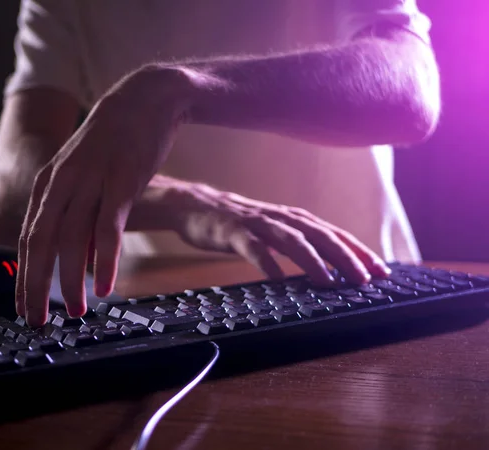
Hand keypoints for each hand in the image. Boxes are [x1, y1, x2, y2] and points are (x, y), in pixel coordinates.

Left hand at [17, 67, 191, 326]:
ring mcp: (90, 180)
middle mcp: (62, 182)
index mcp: (50, 182)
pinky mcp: (121, 180)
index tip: (25, 306)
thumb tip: (81, 253)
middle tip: (37, 321)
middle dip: (36, 287)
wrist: (147, 98)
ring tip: (74, 312)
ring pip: (71, 240)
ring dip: (70, 281)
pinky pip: (107, 228)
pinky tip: (103, 287)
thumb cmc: (117, 140)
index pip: (29, 238)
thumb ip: (79, 210)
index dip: (25, 277)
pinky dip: (104, 261)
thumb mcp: (87, 173)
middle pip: (40, 244)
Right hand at [168, 183, 390, 284]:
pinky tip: (278, 278)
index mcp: (295, 219)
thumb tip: (331, 267)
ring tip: (329, 281)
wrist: (198, 206)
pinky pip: (254, 248)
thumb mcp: (275, 230)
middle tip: (366, 279)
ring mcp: (258, 224)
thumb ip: (300, 243)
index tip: (382, 271)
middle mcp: (282, 218)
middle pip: (320, 236)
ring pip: (292, 240)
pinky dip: (268, 262)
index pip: (335, 234)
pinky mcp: (235, 232)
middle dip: (346, 257)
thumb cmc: (240, 223)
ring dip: (313, 261)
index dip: (360, 251)